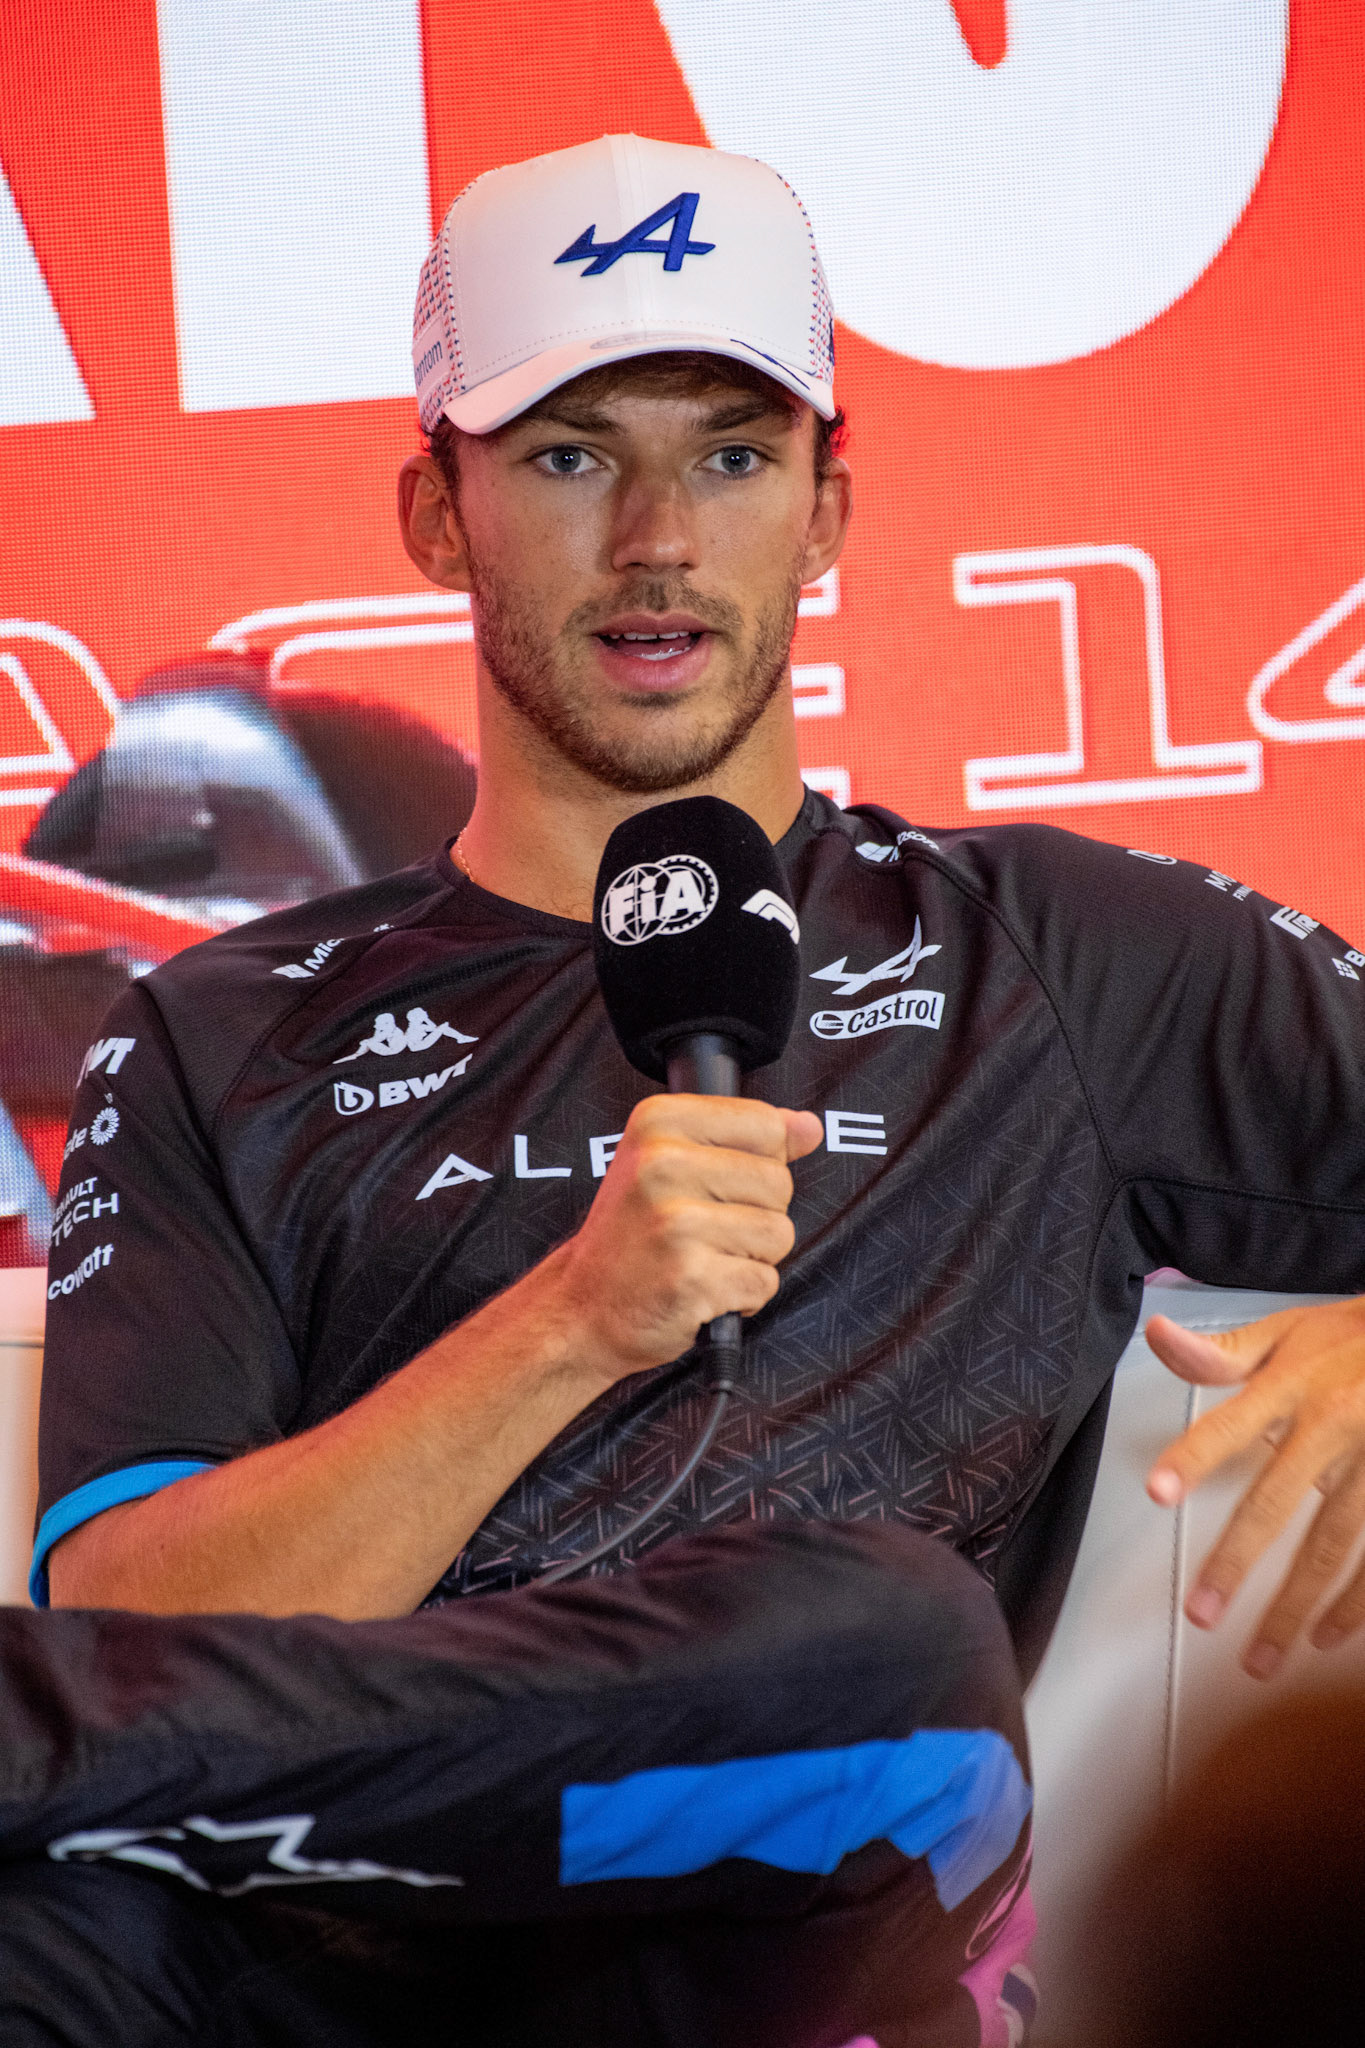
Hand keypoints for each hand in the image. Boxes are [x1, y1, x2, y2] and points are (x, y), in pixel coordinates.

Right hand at [552, 1094, 823, 1384]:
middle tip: (706, 1230)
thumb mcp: (671, 1160)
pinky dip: (744, 1295)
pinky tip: (704, 1289)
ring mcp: (676, 1222)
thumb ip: (744, 1137)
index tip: (718, 1184)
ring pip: (779, 1233)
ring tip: (705, 1259)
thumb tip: (809, 1127)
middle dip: (758, 1215)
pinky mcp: (691, 1277)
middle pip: (780, 1182)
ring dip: (753, 1257)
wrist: (581, 1308)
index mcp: (658, 1122)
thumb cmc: (631, 1234)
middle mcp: (663, 1163)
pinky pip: (764, 1281)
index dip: (759, 1163)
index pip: (768, 1125)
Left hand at [1146, 1297, 1364, 1678]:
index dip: (1193, 1456)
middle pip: (1277, 1498)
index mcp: (1293, 1384)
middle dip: (1237, 1559)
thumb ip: (1222, 1351)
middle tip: (1202, 1613)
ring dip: (1294, 1604)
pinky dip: (1353, 1602)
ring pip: (1332, 1544)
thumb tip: (1157, 1335)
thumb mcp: (1289, 1331)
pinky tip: (1326, 1635)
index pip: (1230, 1423)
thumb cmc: (1353, 1339)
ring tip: (1262, 1655)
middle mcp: (1332, 1422)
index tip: (1157, 1492)